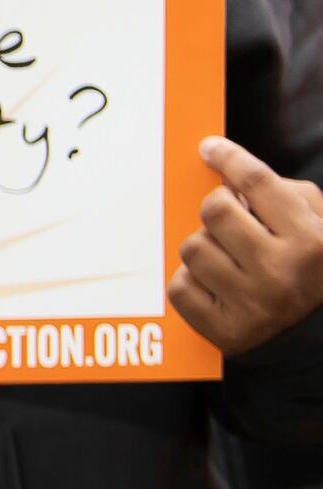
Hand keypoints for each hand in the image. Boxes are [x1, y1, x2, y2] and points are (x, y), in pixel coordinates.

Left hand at [169, 137, 322, 355]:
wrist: (319, 339)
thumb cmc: (313, 271)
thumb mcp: (319, 226)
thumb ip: (283, 194)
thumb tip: (226, 170)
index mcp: (312, 242)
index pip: (258, 183)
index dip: (229, 158)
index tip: (209, 148)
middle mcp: (281, 272)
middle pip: (215, 210)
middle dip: (218, 208)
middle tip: (231, 220)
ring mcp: (252, 304)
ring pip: (192, 247)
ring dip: (205, 248)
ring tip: (230, 260)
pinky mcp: (224, 330)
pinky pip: (179, 286)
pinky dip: (192, 282)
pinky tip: (217, 287)